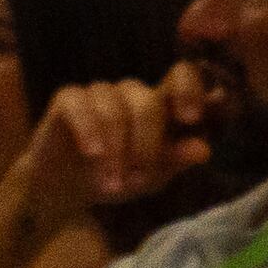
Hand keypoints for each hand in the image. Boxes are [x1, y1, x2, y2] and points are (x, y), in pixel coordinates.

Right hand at [18, 65, 215, 233]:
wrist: (64, 190)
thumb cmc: (117, 178)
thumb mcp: (150, 176)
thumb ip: (175, 160)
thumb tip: (204, 150)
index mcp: (160, 106)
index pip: (182, 76)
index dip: (191, 88)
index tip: (191, 118)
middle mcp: (132, 94)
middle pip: (148, 103)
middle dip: (146, 146)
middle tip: (138, 180)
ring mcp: (100, 93)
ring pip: (115, 109)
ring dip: (115, 151)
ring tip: (112, 184)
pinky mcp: (68, 100)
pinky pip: (79, 105)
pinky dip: (88, 130)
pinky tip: (92, 153)